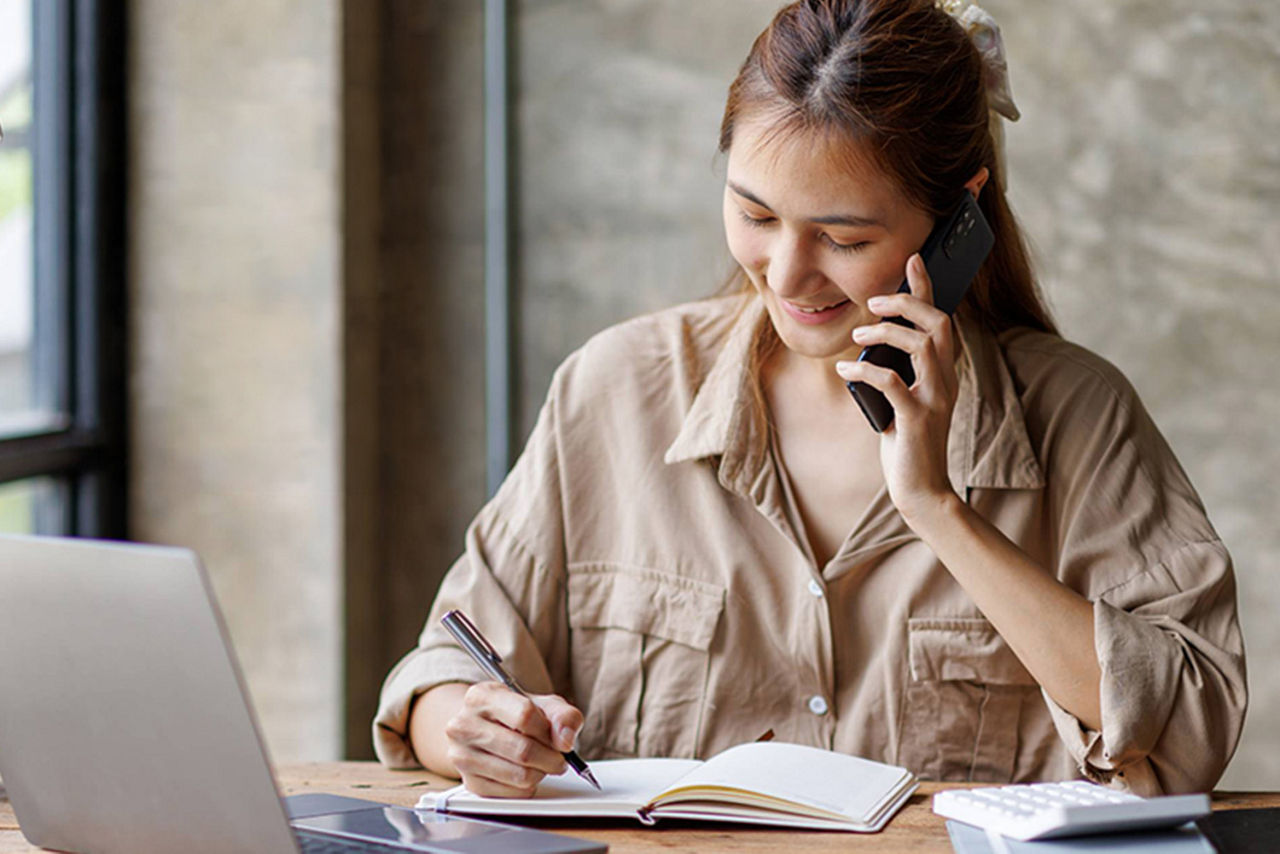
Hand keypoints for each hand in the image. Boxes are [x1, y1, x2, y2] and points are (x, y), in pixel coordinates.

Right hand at [443, 681, 583, 797]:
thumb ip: (562, 715)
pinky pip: (513, 794)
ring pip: (519, 776)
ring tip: (542, 763)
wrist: (484, 728)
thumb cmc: (515, 714)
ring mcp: (462, 756)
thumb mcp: (542, 703)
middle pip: (523, 750)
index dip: (549, 731)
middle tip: (559, 758)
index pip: (524, 715)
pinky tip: (526, 772)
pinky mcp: (470, 783)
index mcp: (482, 696)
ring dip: (541, 773)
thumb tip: (566, 740)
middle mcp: (464, 725)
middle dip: (551, 758)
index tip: (559, 737)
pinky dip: (529, 787)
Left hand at [836, 253, 959, 522]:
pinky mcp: (917, 420)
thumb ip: (896, 373)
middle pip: (939, 324)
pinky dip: (865, 370)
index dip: (928, 288)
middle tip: (874, 300)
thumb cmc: (908, 443)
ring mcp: (935, 400)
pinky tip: (845, 369)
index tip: (913, 260)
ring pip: (922, 346)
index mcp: (944, 373)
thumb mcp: (902, 400)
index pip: (942, 320)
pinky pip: (893, 383)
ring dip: (887, 333)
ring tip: (857, 336)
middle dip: (907, 302)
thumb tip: (869, 344)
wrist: (921, 490)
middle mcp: (947, 381)